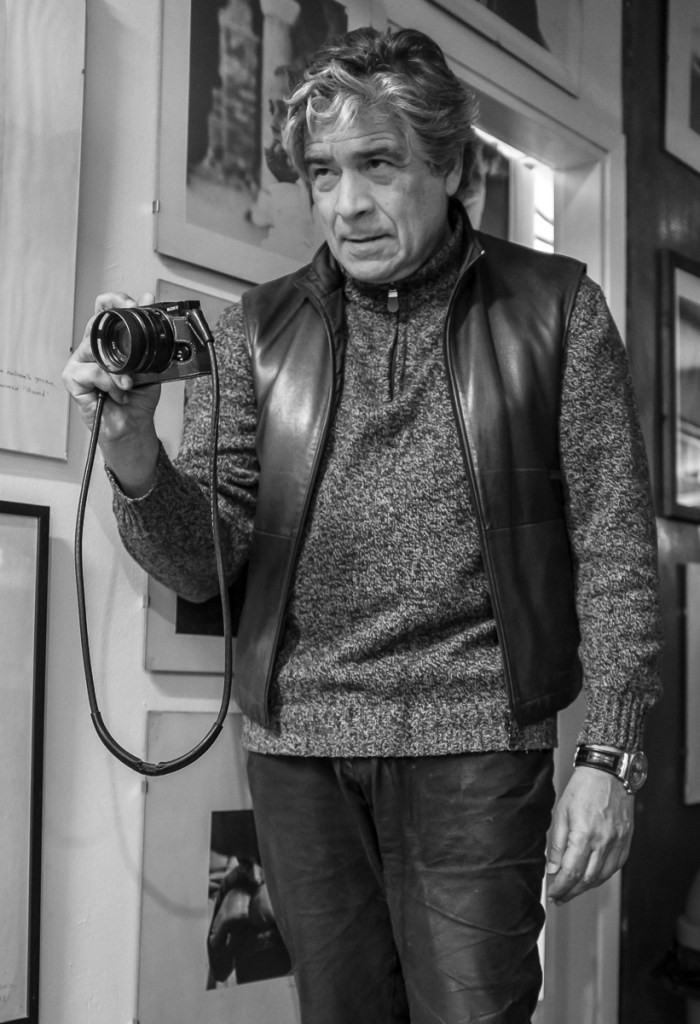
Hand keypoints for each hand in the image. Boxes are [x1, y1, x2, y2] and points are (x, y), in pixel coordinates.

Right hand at [63, 291, 160, 494]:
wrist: (133, 427)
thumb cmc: (138, 398)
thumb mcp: (152, 367)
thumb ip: (151, 343)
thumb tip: (153, 312)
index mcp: (109, 341)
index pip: (105, 309)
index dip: (116, 301)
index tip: (135, 303)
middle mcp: (93, 348)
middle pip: (96, 323)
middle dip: (116, 326)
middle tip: (133, 334)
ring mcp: (81, 362)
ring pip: (96, 348)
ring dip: (118, 368)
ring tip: (129, 383)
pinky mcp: (73, 379)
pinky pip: (92, 371)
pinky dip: (110, 383)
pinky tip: (118, 393)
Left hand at [546, 766, 633, 904]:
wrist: (609, 773)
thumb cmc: (583, 788)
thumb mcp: (562, 813)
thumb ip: (558, 844)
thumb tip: (553, 868)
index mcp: (585, 835)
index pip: (571, 872)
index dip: (561, 887)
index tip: (553, 893)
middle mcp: (604, 842)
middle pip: (587, 879)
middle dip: (571, 892)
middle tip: (560, 897)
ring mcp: (618, 843)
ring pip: (602, 877)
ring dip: (586, 887)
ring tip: (572, 889)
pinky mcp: (626, 842)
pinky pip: (614, 868)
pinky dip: (601, 876)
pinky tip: (590, 877)